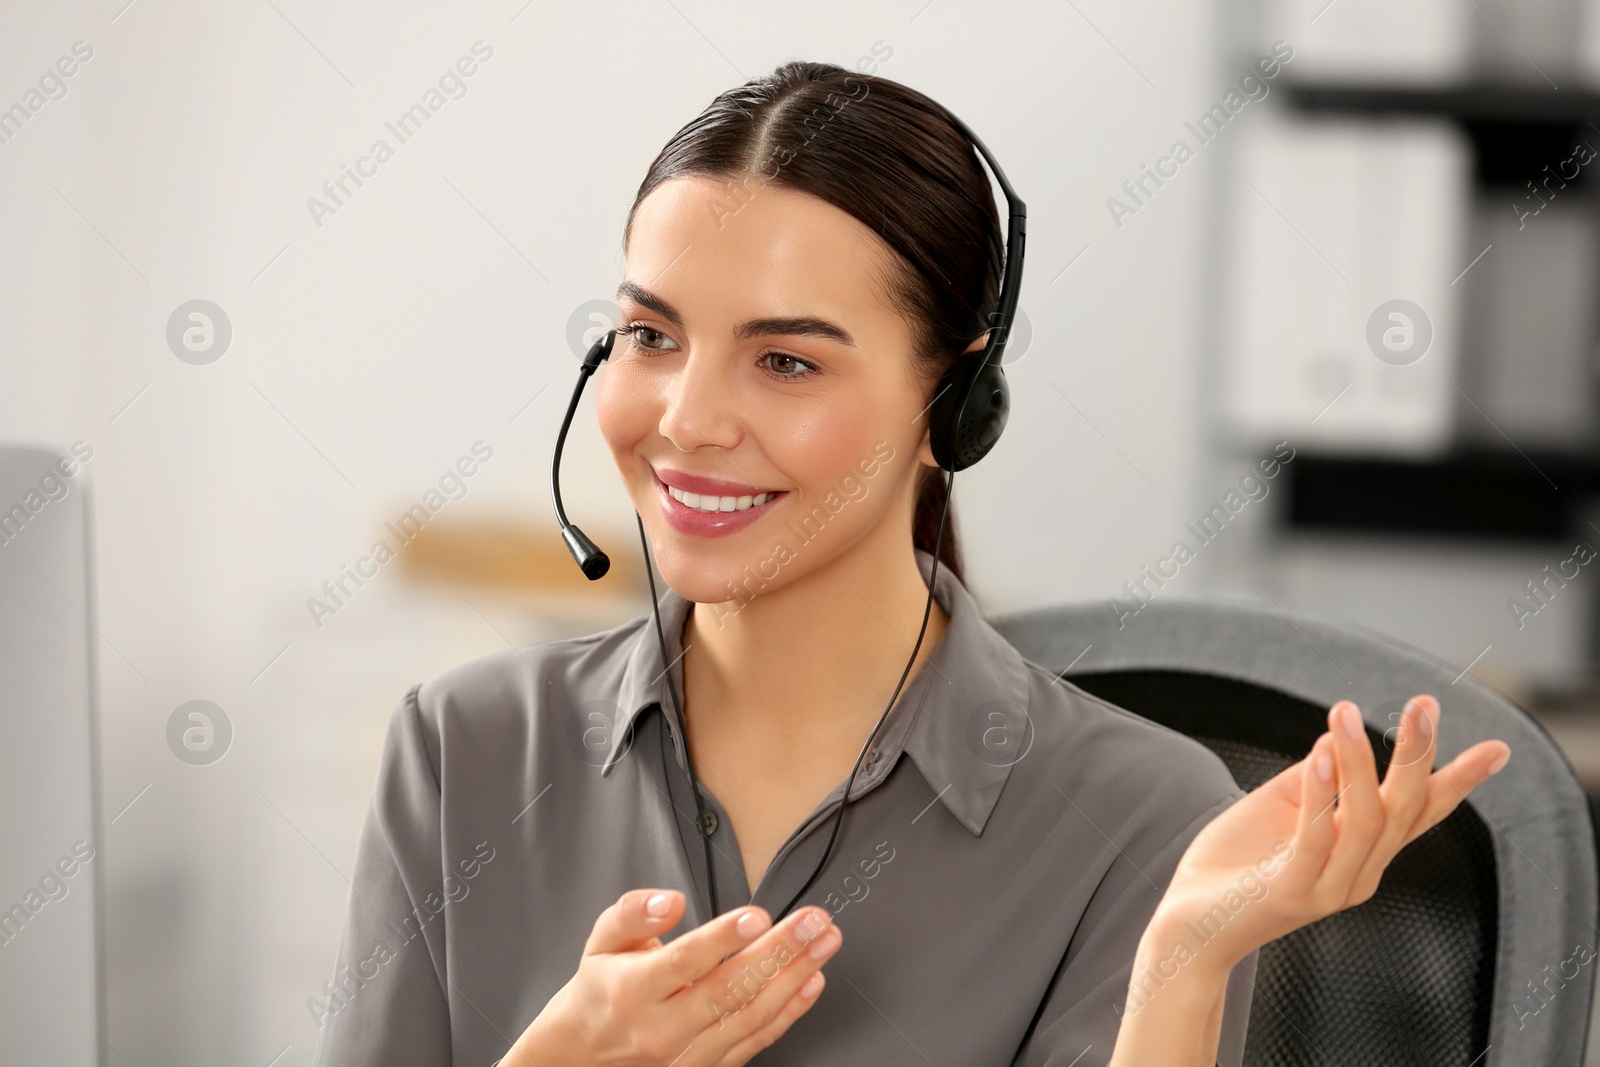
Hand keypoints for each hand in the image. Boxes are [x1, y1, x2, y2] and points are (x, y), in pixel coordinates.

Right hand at [505, 888, 840, 1066]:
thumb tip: (668, 902)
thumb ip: (633, 912)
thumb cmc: (602, 989)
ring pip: (749, 1017)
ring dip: (795, 979)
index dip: (723, 938)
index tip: (756, 915)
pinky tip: (811, 983)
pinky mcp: (705, 1066)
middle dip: (778, 952)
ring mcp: (686, 1053)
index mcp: (633, 988)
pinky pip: (754, 1041)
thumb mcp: (602, 939)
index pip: (684, 962)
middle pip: (728, 990)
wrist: (584, 1053)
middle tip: (811, 923)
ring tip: (822, 945)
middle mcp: (662, 1026)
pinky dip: (789, 1012)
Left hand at [1145, 694, 1509, 976]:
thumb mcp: (1280, 806)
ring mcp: (1328, 888)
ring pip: (1365, 822)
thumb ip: (1315, 776)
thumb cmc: (1234, 862)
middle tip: (1424, 704)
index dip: (1457, 782)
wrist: (1188, 923)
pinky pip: (1316, 841)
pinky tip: (1321, 754)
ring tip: (1344, 713)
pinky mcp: (1291, 894)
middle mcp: (1358, 873)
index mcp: (1360, 853)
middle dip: (1417, 756)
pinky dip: (1322, 796)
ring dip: (1360, 763)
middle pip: (1402, 811)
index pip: (1419, 815)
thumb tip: (1340, 736)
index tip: (1498, 749)